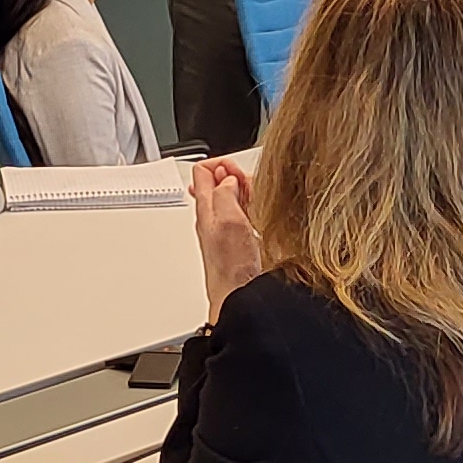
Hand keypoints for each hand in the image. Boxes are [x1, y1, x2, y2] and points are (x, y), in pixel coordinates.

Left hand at [188, 160, 261, 316]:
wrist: (237, 297)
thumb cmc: (231, 268)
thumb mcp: (229, 222)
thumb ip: (225, 195)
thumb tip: (228, 179)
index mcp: (206, 208)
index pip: (203, 171)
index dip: (223, 164)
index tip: (239, 174)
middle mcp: (212, 216)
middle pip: (218, 181)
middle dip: (237, 177)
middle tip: (250, 187)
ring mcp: (224, 227)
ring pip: (232, 196)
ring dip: (246, 191)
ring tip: (257, 199)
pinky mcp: (237, 239)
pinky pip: (242, 213)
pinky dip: (252, 207)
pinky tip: (260, 214)